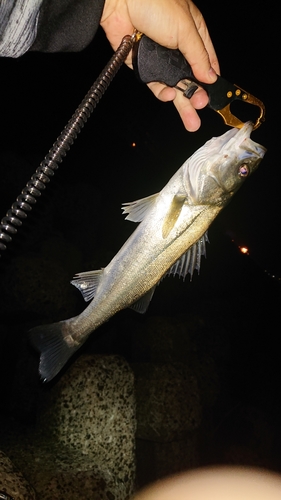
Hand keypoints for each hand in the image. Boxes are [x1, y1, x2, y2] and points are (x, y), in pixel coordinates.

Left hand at [100, 0, 219, 131]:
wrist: (121, 2)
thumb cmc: (156, 4)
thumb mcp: (186, 30)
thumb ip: (199, 56)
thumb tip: (211, 76)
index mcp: (193, 33)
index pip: (207, 60)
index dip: (211, 78)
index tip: (216, 96)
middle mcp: (177, 47)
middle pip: (190, 77)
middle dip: (197, 96)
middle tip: (201, 109)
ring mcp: (160, 57)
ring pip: (174, 84)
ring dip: (182, 102)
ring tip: (191, 119)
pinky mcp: (144, 65)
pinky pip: (155, 84)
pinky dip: (162, 92)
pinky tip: (169, 96)